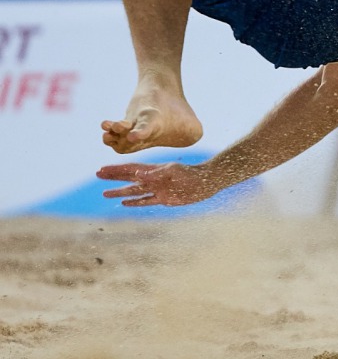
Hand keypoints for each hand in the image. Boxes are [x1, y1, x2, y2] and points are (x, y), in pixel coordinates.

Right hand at [97, 160, 219, 207]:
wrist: (204, 182)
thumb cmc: (190, 174)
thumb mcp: (172, 172)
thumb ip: (156, 174)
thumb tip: (138, 174)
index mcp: (153, 170)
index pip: (130, 169)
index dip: (116, 169)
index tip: (102, 169)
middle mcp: (152, 179)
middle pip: (128, 178)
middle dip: (113, 177)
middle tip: (98, 175)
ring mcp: (157, 189)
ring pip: (133, 191)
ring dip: (120, 192)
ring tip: (105, 193)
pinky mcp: (163, 198)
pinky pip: (145, 200)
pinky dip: (134, 202)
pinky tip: (124, 203)